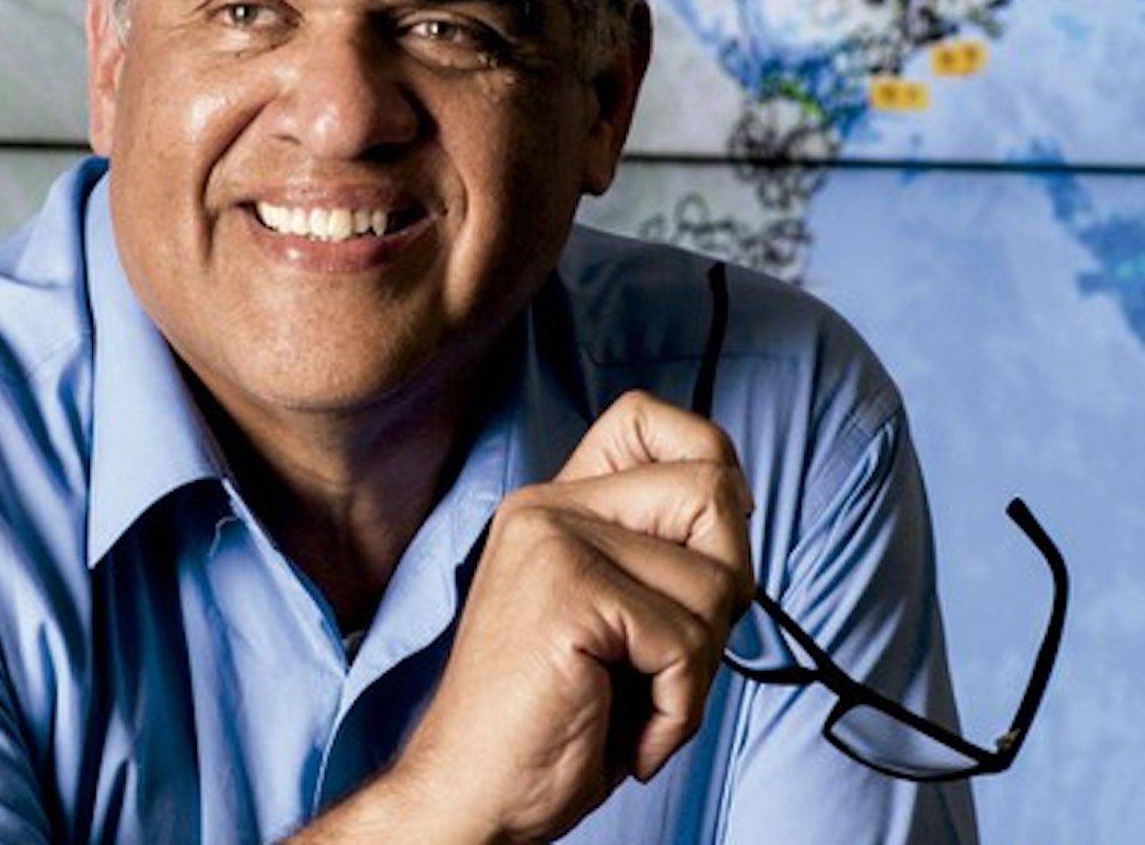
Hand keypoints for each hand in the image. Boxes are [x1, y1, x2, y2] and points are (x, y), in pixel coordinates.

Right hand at [387, 391, 754, 842]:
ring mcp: (553, 542)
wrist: (472, 796)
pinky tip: (628, 734)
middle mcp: (548, 506)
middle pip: (714, 492)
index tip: (700, 547)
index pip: (648, 416)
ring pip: (716, 580)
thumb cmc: (553, 721)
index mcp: (554, 505)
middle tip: (665, 657)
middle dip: (724, 592)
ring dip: (699, 669)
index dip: (707, 467)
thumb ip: (656, 552)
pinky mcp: (566, 594)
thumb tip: (739, 497)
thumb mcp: (613, 617)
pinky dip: (677, 712)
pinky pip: (687, 644)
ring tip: (634, 698)